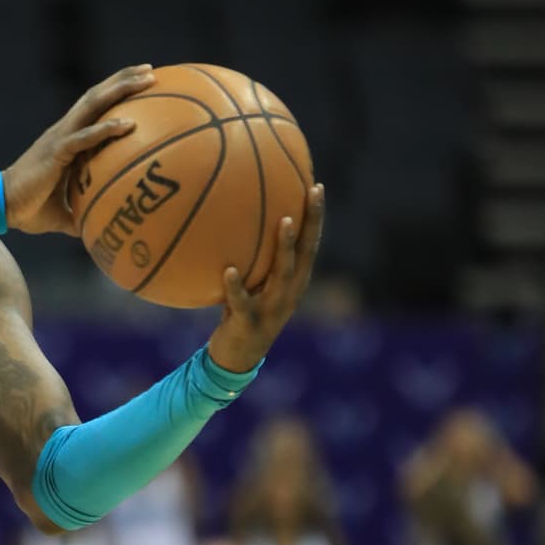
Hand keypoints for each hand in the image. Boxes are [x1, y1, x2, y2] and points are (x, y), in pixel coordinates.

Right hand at [3, 65, 155, 234]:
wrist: (2, 206)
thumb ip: (84, 212)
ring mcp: (60, 138)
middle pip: (96, 95)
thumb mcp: (64, 212)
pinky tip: (129, 125)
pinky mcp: (56, 151)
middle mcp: (64, 130)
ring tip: (147, 80)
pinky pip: (85, 137)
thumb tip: (103, 229)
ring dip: (120, 90)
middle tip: (150, 71)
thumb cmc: (30, 208)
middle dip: (123, 80)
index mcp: (67, 138)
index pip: (94, 106)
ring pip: (93, 104)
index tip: (140, 82)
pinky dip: (107, 129)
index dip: (115, 91)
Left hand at [207, 184, 324, 372]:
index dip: (315, 217)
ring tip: (284, 220)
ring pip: (282, 274)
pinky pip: (242, 301)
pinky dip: (235, 286)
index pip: (310, 244)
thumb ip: (250, 257)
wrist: (236, 358)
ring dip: (285, 247)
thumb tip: (234, 219)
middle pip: (306, 252)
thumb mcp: (251, 283)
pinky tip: (228, 270)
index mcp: (293, 282)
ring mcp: (272, 308)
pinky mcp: (250, 322)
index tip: (317, 186)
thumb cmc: (241, 311)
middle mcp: (290, 292)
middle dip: (311, 221)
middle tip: (311, 192)